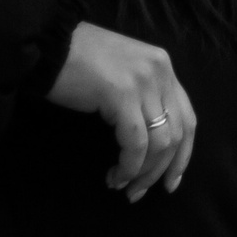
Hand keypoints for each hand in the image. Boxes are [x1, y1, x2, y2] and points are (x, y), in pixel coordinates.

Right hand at [46, 22, 196, 199]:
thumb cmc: (78, 61)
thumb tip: (150, 142)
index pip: (187, 117)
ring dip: (143, 173)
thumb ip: (143, 96)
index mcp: (163, 67)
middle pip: (178, 133)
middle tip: (140, 192)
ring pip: (160, 142)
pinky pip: (136, 143)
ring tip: (123, 186)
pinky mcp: (122, 94)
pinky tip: (114, 176)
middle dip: (162, 170)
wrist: (48, 44)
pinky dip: (128, 166)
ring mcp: (144, 82)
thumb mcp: (123, 74)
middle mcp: (161, 72)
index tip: (171, 181)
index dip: (183, 154)